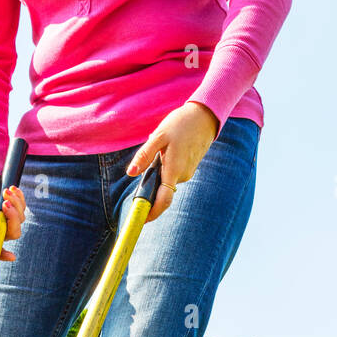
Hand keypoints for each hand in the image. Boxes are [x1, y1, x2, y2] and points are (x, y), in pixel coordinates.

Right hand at [0, 168, 25, 260]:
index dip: (3, 254)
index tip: (12, 256)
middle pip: (14, 233)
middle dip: (13, 218)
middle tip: (6, 203)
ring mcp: (8, 219)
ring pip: (20, 219)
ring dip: (15, 203)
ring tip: (6, 190)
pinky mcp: (16, 210)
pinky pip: (23, 208)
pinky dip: (20, 198)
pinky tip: (13, 189)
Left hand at [125, 103, 219, 221]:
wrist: (205, 116)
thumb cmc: (181, 124)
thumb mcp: (159, 136)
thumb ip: (144, 155)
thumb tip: (131, 173)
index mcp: (173, 170)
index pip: (163, 200)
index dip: (152, 213)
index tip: (142, 219)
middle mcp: (182, 176)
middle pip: (160, 189)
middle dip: (151, 180)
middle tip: (150, 158)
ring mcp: (187, 173)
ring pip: (166, 179)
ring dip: (158, 170)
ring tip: (162, 146)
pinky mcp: (189, 169)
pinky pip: (172, 173)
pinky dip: (166, 165)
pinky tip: (169, 147)